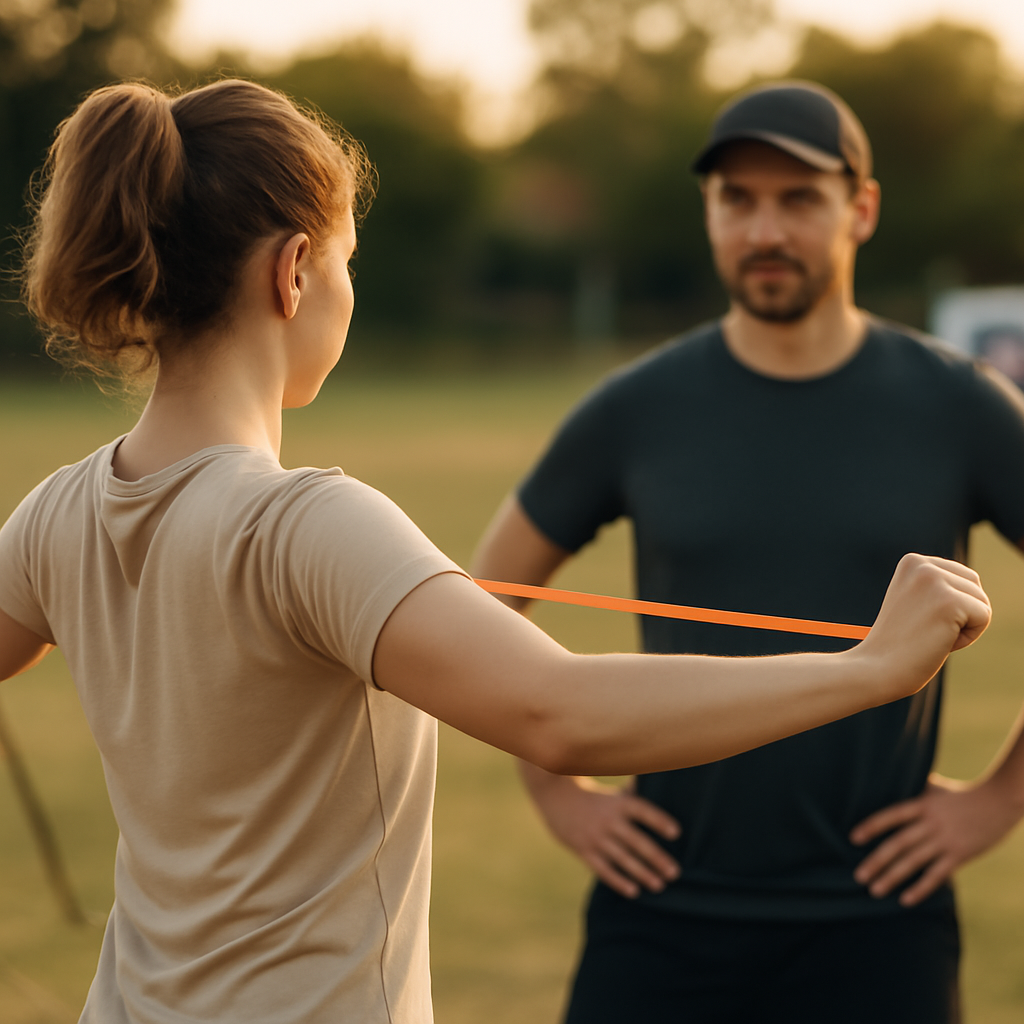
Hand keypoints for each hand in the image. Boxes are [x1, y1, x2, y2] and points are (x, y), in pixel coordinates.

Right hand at [532, 775, 680, 897]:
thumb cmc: (594, 797)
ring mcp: (595, 837)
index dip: (658, 820)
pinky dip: (618, 881)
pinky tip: (633, 892)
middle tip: (675, 872)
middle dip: (656, 857)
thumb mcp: (614, 794)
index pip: (642, 811)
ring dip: (641, 873)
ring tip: (659, 885)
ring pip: (621, 858)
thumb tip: (663, 783)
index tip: (676, 832)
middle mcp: (608, 820)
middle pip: (635, 840)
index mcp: (618, 803)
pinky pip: (603, 869)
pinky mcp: (584, 851)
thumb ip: (637, 795)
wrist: (556, 797)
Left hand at [850, 774, 1021, 905]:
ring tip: (874, 891)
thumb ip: (916, 789)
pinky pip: (937, 875)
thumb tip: (893, 779)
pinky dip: (920, 888)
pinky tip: (905, 900)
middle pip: (898, 843)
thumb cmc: (964, 794)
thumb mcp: (937, 788)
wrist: (1001, 801)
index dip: (872, 826)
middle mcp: (931, 823)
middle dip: (876, 860)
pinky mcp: (960, 855)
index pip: (891, 816)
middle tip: (858, 876)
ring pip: (914, 862)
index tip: (853, 838)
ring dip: (892, 877)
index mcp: (922, 805)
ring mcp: (945, 840)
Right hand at [860, 554, 989, 700]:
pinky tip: (938, 642)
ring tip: (930, 636)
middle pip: (975, 586)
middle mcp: (922, 565)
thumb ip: (938, 588)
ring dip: (963, 627)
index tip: (918, 619)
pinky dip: (967, 637)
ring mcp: (934, 581)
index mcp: (912, 562)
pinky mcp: (949, 601)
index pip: (962, 577)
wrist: (876, 669)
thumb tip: (971, 587)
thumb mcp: (915, 603)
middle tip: (926, 630)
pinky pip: (983, 617)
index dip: (949, 606)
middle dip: (961, 614)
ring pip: (981, 602)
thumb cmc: (897, 644)